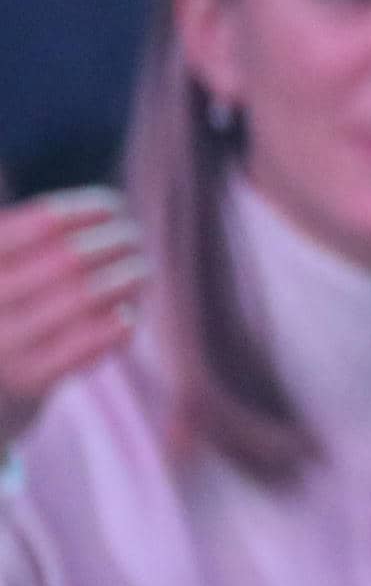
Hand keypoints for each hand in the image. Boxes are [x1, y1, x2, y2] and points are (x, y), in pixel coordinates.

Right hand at [0, 189, 146, 453]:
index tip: (115, 205)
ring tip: (141, 270)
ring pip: (85, 295)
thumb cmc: (4, 309)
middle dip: (114, 240)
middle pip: (70, 257)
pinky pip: (88, 341)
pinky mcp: (28, 379)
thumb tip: (111, 209)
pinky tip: (128, 314)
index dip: (85, 209)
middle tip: (135, 236)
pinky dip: (118, 322)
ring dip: (126, 276)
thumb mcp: (7, 269)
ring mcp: (5, 342)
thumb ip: (37, 240)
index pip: (40, 222)